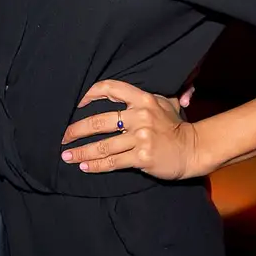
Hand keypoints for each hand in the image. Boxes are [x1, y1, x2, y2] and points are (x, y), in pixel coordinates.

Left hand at [60, 80, 202, 178]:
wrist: (193, 149)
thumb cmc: (174, 125)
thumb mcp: (163, 102)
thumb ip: (140, 97)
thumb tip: (115, 91)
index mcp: (143, 99)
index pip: (110, 88)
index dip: (90, 94)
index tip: (76, 103)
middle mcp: (140, 116)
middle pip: (99, 121)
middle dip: (76, 130)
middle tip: (62, 137)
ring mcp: (141, 138)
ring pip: (103, 145)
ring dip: (81, 152)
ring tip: (67, 155)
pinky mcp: (142, 157)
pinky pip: (113, 162)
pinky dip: (96, 165)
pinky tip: (84, 167)